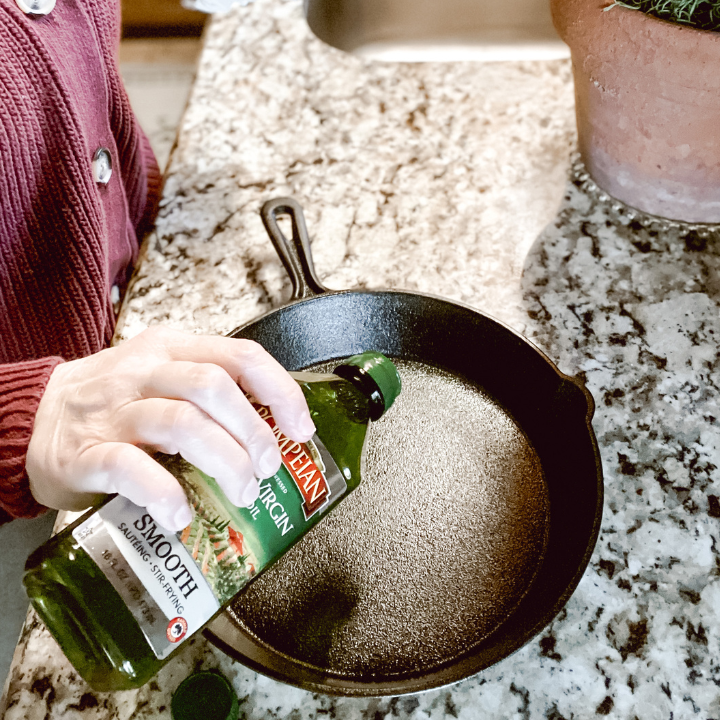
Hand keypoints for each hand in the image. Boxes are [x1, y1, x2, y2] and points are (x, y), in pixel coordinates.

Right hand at [26, 327, 314, 530]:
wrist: (34, 418)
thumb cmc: (114, 402)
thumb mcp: (164, 378)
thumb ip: (212, 396)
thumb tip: (276, 433)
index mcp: (174, 350)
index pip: (240, 356)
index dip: (280, 391)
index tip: (299, 428)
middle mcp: (145, 372)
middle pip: (214, 388)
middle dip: (253, 431)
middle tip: (268, 468)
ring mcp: (115, 411)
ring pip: (181, 423)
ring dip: (224, 461)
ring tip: (242, 492)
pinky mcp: (86, 453)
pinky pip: (130, 468)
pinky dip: (164, 493)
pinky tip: (181, 514)